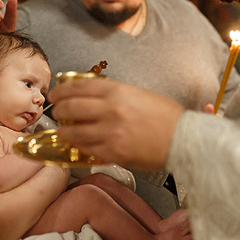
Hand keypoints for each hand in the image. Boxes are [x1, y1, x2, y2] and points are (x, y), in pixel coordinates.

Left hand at [48, 79, 184, 169]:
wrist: (184, 140)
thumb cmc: (166, 116)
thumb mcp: (138, 94)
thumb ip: (113, 93)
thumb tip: (90, 95)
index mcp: (118, 91)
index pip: (79, 86)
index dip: (63, 90)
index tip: (56, 93)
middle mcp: (111, 109)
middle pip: (71, 107)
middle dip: (59, 110)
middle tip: (57, 111)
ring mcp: (110, 132)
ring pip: (74, 131)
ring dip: (64, 131)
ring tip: (62, 131)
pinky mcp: (113, 153)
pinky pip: (87, 149)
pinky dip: (79, 146)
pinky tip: (77, 144)